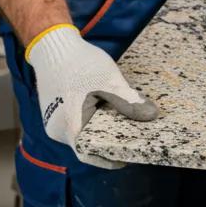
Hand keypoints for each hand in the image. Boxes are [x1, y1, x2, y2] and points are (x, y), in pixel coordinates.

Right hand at [26, 25, 158, 168]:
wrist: (53, 47)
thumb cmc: (80, 64)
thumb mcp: (109, 81)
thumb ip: (128, 101)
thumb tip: (151, 116)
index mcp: (70, 126)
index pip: (89, 155)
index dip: (108, 159)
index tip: (128, 157)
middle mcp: (58, 128)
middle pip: (86, 144)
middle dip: (108, 142)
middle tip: (130, 135)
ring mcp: (54, 120)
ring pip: (81, 132)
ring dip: (100, 129)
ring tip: (122, 120)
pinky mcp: (55, 111)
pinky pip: (74, 122)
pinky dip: (90, 120)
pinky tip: (106, 109)